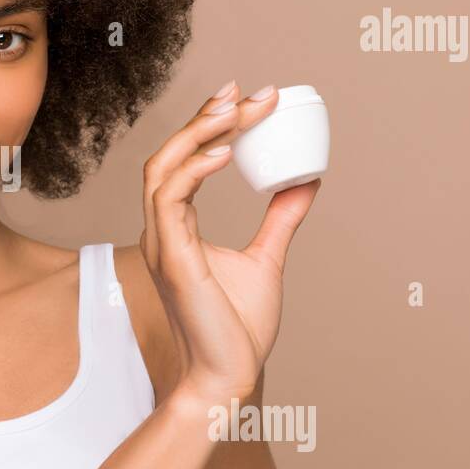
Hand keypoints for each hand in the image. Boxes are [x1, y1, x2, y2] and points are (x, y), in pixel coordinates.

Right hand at [141, 81, 321, 405]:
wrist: (228, 377)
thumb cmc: (238, 330)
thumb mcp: (267, 259)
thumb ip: (280, 218)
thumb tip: (306, 180)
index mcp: (178, 228)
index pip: (184, 162)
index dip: (210, 125)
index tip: (247, 98)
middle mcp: (164, 230)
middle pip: (169, 155)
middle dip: (205, 118)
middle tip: (244, 91)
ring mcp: (163, 243)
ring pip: (163, 169)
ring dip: (198, 134)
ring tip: (237, 109)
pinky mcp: (173, 258)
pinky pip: (172, 200)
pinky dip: (195, 170)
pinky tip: (226, 152)